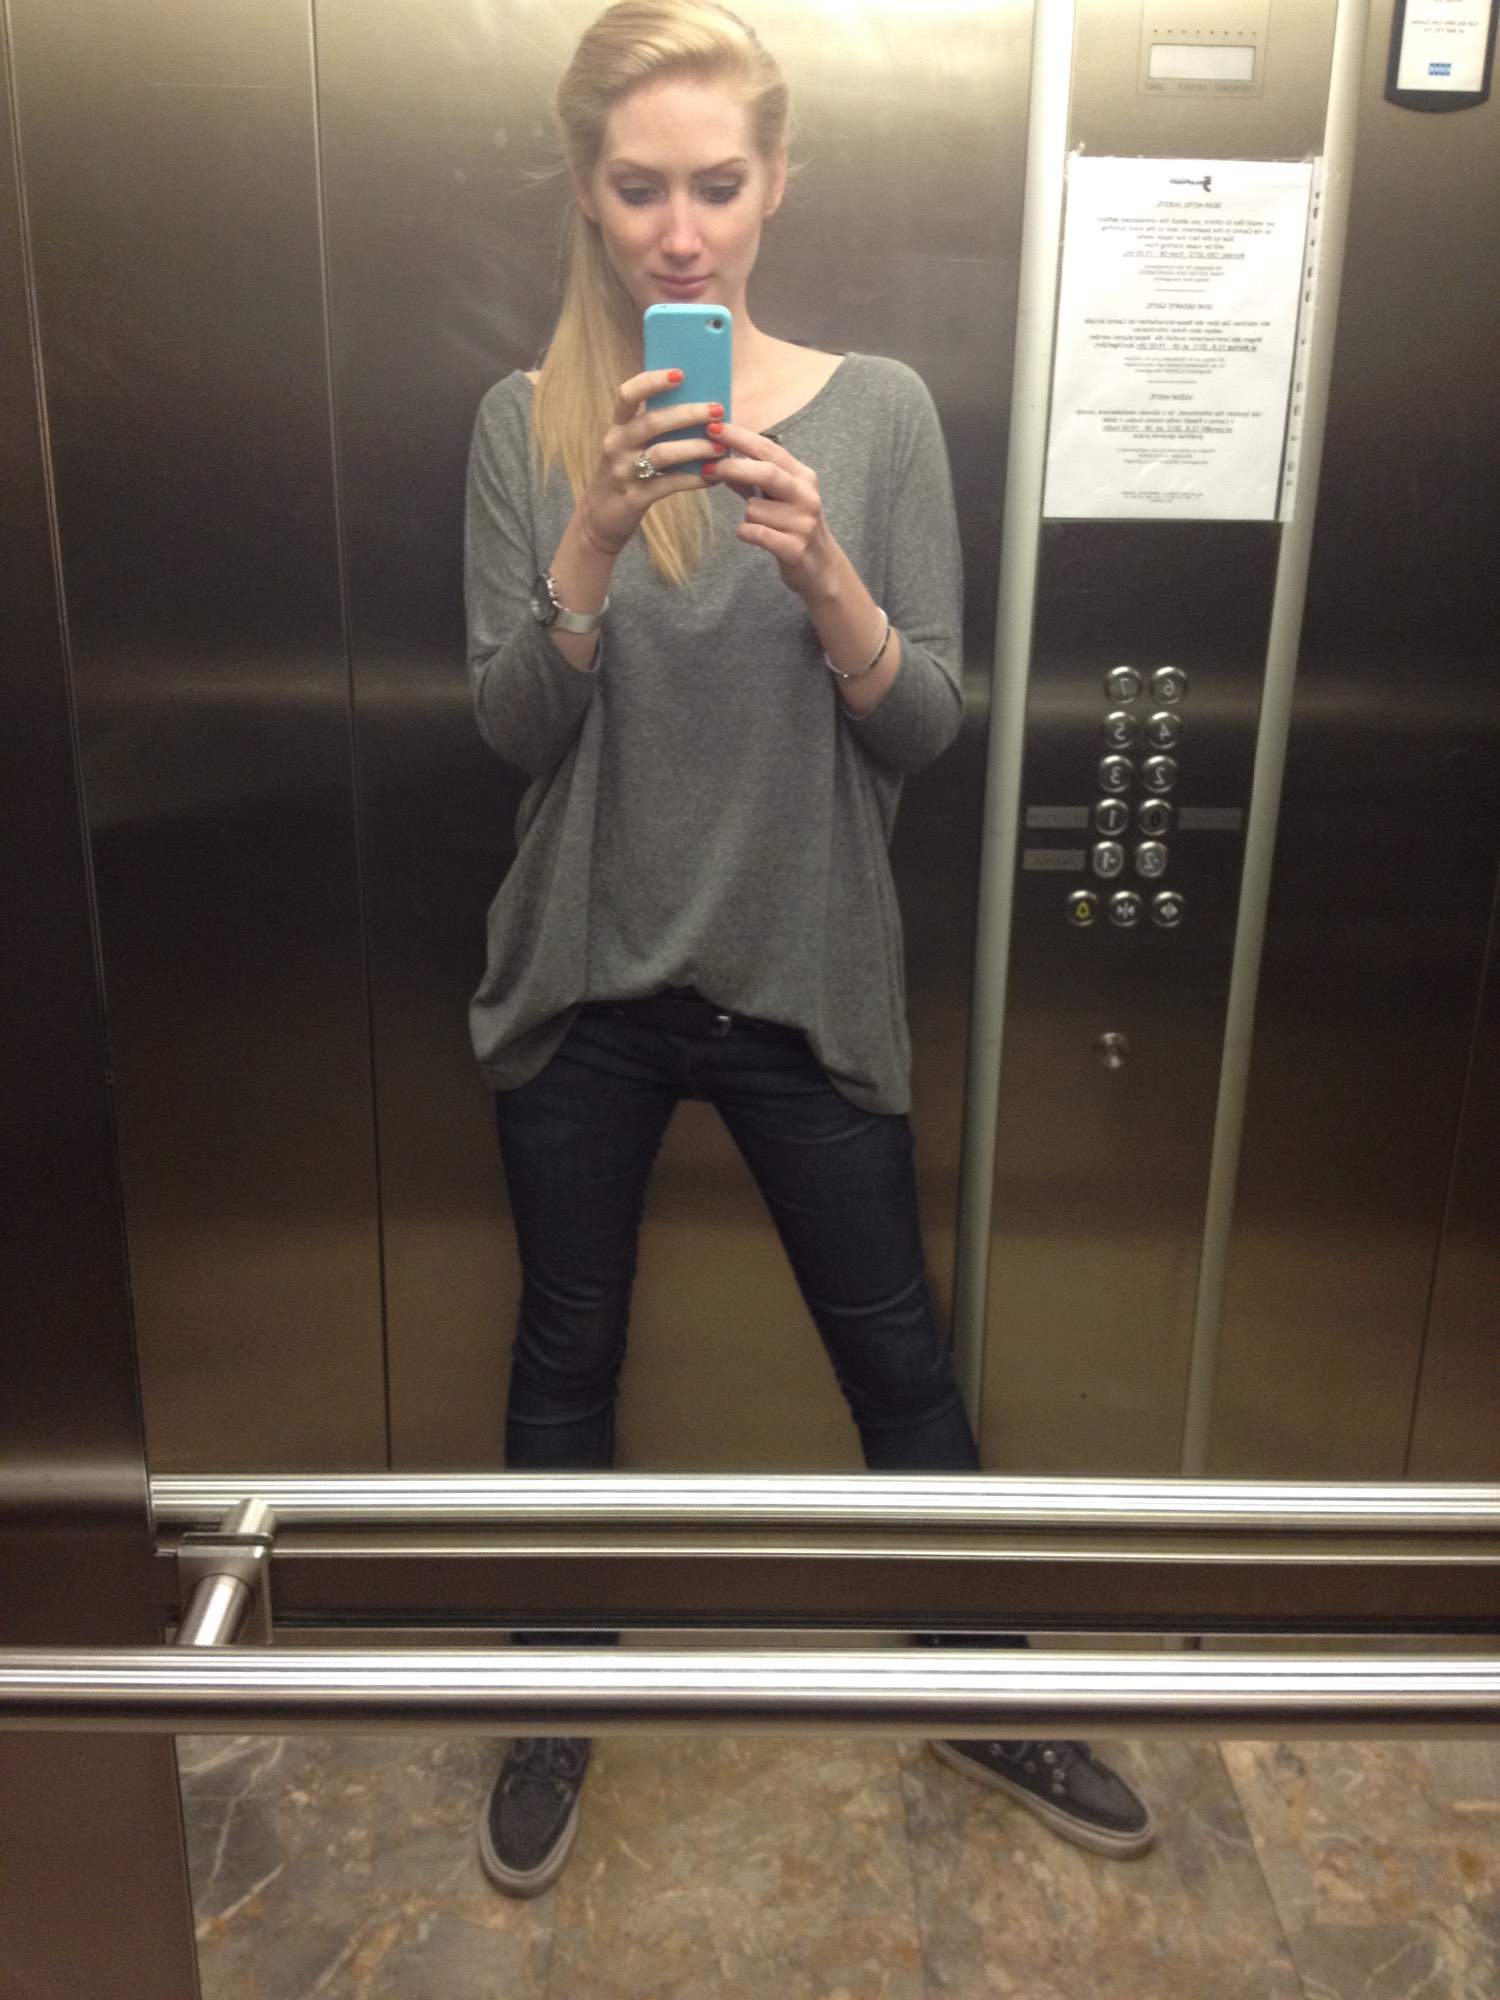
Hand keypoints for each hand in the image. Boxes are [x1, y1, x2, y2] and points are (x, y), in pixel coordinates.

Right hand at [578, 369, 724, 554]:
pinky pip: (669, 484)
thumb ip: (653, 428)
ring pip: (663, 453)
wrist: (599, 518)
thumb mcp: (630, 447)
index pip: (628, 394)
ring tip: (721, 447)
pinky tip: (714, 476)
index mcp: (618, 427)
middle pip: (652, 421)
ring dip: (696, 448)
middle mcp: (617, 445)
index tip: (681, 374)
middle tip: (718, 410)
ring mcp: (623, 472)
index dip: (653, 381)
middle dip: (688, 414)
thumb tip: (698, 408)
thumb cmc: (626, 474)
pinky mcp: (634, 497)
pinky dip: (694, 479)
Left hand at [702, 423, 835, 599]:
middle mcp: (807, 495)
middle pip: (767, 472)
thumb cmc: (793, 527)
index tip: (714, 427)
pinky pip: (754, 533)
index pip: (769, 449)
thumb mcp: (777, 498)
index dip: (740, 437)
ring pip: (753, 509)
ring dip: (746, 515)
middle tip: (707, 466)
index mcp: (802, 476)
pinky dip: (746, 533)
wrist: (820, 568)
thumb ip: (751, 479)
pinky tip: (753, 536)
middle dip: (734, 467)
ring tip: (761, 524)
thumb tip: (720, 456)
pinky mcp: (794, 548)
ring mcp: (803, 523)